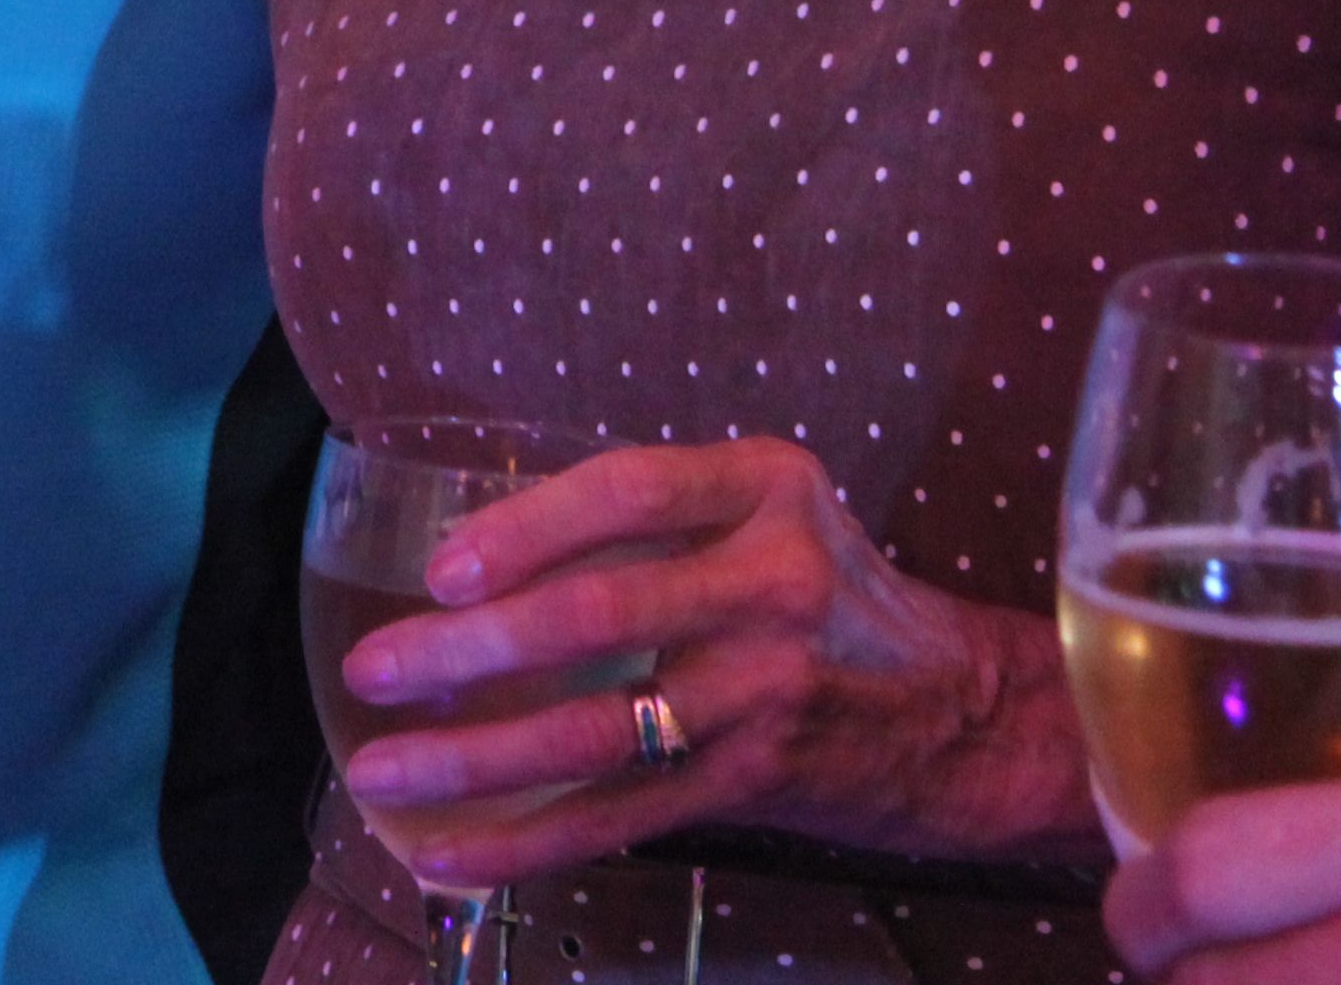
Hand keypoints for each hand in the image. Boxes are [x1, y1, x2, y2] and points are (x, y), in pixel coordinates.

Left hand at [326, 437, 1084, 890]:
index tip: (444, 566)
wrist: (963, 714)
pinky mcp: (754, 781)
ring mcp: (767, 691)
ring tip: (382, 770)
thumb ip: (657, 518)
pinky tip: (449, 851)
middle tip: (377, 668)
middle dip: (471, 649)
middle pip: (600, 613)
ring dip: (475, 757)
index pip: (632, 489)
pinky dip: (525, 840)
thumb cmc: (832, 599)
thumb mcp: (770, 514)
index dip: (529, 525)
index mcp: (767, 490)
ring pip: (597, 732)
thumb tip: (484, 544)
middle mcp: (773, 583)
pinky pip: (618, 818)